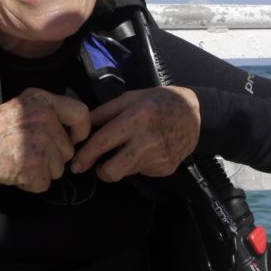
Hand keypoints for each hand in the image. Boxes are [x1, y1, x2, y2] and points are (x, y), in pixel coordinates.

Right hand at [0, 88, 90, 195]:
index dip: (81, 131)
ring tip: (19, 160)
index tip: (73, 139)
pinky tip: (15, 172)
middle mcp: (43, 119)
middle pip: (68, 149)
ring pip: (58, 169)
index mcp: (41, 100)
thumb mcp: (19, 106)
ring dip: (42, 171)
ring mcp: (39, 143)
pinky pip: (45, 183)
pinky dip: (31, 183)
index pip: (81, 113)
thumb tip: (71, 129)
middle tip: (27, 152)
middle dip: (53, 157)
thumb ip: (45, 113)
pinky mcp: (32, 166)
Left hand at [70, 86, 199, 181]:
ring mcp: (159, 157)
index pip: (103, 142)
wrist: (195, 114)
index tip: (75, 165)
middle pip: (113, 170)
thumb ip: (104, 113)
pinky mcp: (166, 169)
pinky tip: (148, 150)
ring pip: (127, 172)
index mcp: (136, 118)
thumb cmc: (157, 101)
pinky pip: (142, 171)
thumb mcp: (130, 98)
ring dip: (122, 164)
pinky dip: (139, 164)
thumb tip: (81, 129)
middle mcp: (147, 140)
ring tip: (131, 148)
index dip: (85, 156)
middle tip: (100, 165)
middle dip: (101, 172)